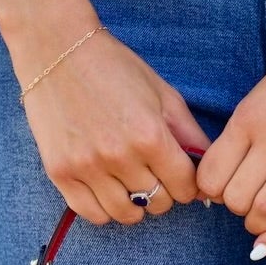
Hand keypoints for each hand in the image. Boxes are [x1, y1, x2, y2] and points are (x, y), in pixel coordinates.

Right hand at [20, 23, 212, 224]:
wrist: (56, 49)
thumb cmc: (115, 69)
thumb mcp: (163, 95)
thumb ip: (190, 136)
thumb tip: (208, 173)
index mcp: (150, 136)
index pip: (186, 187)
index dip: (188, 183)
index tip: (178, 172)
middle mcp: (119, 156)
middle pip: (159, 203)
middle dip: (163, 191)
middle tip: (153, 171)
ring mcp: (87, 168)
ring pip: (128, 215)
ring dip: (136, 204)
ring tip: (131, 182)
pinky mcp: (61, 174)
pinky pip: (94, 215)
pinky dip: (105, 209)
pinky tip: (107, 189)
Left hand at [194, 19, 265, 256]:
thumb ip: (246, 127)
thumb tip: (225, 169)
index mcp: (251, 115)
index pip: (211, 173)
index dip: (209, 190)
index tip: (219, 188)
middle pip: (234, 198)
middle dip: (233, 208)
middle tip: (242, 201)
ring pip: (264, 210)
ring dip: (255, 224)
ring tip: (259, 218)